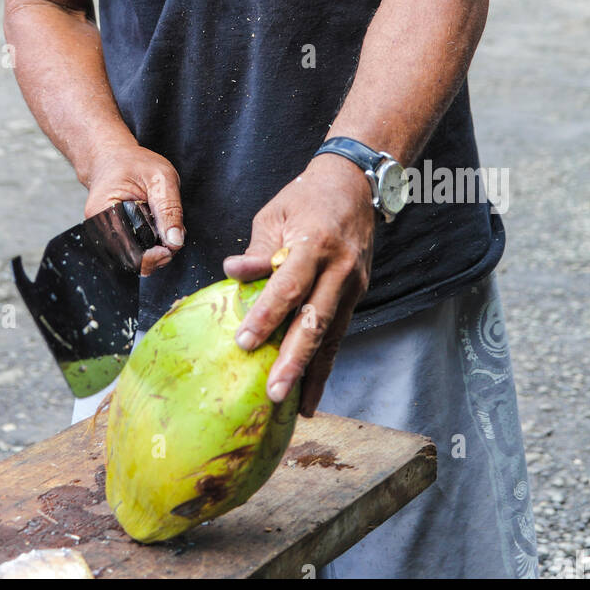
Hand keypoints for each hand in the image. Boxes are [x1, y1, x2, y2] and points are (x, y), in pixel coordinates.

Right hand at [85, 143, 184, 274]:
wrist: (112, 157)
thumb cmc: (134, 163)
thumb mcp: (160, 177)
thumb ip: (169, 209)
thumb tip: (175, 242)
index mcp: (103, 211)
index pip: (126, 251)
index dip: (151, 257)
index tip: (170, 248)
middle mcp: (98, 227)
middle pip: (129, 260)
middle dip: (156, 256)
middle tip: (173, 239)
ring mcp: (102, 234)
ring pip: (130, 260)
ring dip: (153, 254)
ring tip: (166, 233)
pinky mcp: (110, 236)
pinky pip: (130, 252)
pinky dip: (147, 249)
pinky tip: (156, 233)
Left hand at [223, 153, 374, 414]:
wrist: (354, 185)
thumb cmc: (306, 197)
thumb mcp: (275, 214)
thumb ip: (258, 250)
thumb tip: (232, 272)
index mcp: (314, 243)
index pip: (289, 286)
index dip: (267, 315)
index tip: (244, 341)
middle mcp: (339, 268)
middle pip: (316, 320)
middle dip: (295, 360)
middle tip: (274, 391)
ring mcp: (353, 284)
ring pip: (332, 335)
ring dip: (313, 372)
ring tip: (295, 404)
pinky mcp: (357, 294)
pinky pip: (338, 333)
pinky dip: (324, 362)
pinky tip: (311, 390)